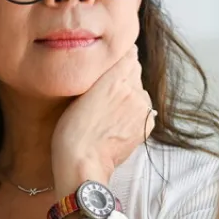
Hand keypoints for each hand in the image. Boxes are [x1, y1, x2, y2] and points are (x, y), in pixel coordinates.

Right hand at [51, 44, 155, 197]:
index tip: (106, 65)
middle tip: (101, 91)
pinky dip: (133, 111)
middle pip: (134, 72)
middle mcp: (134, 90)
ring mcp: (143, 109)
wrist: (84, 164)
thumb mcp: (80, 92)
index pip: (128, 54)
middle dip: (122, 76)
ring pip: (139, 90)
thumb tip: (122, 54)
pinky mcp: (146, 125)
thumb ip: (102, 71)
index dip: (117, 58)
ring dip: (128, 94)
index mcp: (115, 78)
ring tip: (107, 109)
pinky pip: (143, 109)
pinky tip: (116, 121)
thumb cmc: (72, 129)